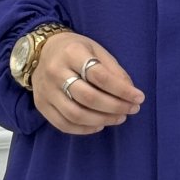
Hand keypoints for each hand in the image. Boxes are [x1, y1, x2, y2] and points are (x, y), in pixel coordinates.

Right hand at [28, 31, 145, 134]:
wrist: (41, 51)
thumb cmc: (75, 50)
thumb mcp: (96, 50)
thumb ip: (113, 70)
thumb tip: (131, 92)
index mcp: (72, 53)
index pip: (100, 76)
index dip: (122, 90)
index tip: (138, 98)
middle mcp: (55, 72)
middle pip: (88, 98)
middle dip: (115, 107)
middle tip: (131, 110)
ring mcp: (46, 90)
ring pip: (76, 114)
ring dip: (102, 120)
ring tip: (119, 118)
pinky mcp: (41, 105)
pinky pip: (63, 124)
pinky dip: (84, 129)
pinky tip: (99, 125)